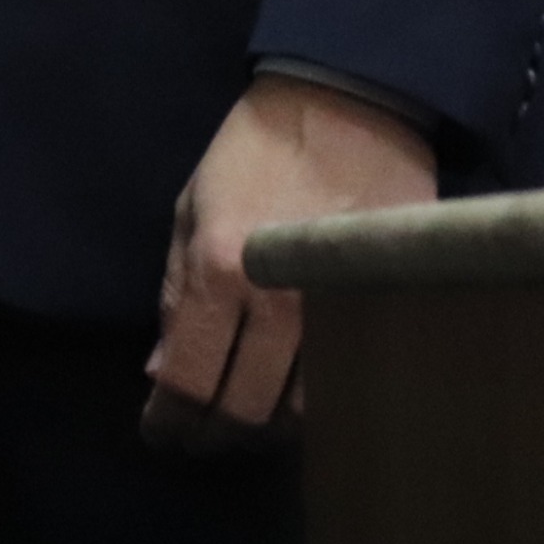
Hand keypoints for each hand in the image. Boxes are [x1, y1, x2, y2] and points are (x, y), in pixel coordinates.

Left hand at [144, 73, 434, 450]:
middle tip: (197, 434)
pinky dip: (313, 403)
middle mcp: (282, 303)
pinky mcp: (383, 309)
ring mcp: (338, 311)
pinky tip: (290, 395)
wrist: (347, 109)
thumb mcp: (190, 210)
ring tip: (241, 416)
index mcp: (222, 271)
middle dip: (212, 433)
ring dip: (264, 424)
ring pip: (301, 411)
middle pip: (246, 411)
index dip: (170, 420)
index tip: (161, 433)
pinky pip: (345, 382)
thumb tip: (162, 372)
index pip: (190, 379)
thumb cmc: (253, 152)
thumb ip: (175, 296)